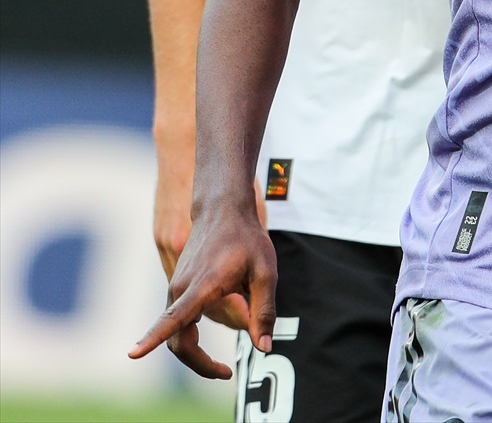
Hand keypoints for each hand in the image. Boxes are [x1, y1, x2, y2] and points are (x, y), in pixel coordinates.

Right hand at [129, 199, 277, 378]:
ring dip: (194, 354)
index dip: (154, 337)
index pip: (174, 317)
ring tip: (222, 368)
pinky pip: (177, 322)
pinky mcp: (176, 288)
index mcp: (203, 285)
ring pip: (176, 333)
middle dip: (198, 363)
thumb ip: (263, 311)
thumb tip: (263, 347)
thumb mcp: (265, 273)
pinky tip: (207, 347)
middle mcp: (181, 289)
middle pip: (177, 339)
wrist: (223, 210)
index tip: (133, 354)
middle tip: (225, 374)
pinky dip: (188, 339)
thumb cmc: (247, 240)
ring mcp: (175, 288)